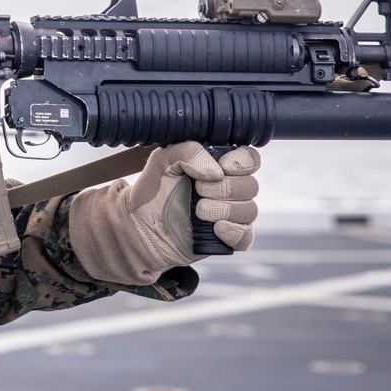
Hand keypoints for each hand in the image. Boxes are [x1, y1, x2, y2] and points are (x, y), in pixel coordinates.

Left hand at [69, 142, 259, 284]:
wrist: (140, 223)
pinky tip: (215, 227)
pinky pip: (246, 237)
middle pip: (250, 186)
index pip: (250, 159)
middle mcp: (230, 189)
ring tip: (197, 211)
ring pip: (249, 210)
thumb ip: (188, 151)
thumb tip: (216, 172)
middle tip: (197, 191)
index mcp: (219, 166)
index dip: (242, 162)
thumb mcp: (163, 160)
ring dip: (224, 209)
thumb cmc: (154, 188)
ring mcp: (231, 215)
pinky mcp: (226, 238)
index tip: (222, 165)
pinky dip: (234, 231)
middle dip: (225, 188)